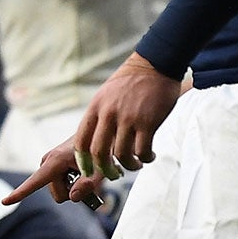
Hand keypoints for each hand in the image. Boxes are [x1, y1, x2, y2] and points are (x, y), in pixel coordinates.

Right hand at [1, 137, 108, 209]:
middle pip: (58, 194)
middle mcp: (48, 161)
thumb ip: (88, 185)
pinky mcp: (55, 166)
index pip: (35, 181)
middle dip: (74, 193)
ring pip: (61, 192)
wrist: (102, 131)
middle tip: (91, 179)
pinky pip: (62, 185)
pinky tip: (84, 172)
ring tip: (89, 173)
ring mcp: (50, 164)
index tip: (4, 201)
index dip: (20, 193)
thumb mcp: (100, 170)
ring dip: (76, 188)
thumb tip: (73, 197)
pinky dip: (75, 184)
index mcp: (55, 161)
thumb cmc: (102, 149)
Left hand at [5, 55, 179, 207]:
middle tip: (113, 175)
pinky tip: (149, 157)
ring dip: (129, 166)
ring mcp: (128, 118)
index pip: (81, 141)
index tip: (87, 171)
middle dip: (104, 170)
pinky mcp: (148, 122)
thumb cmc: (131, 81)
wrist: (155, 64)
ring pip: (122, 155)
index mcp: (95, 108)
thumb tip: (94, 139)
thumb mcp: (106, 94)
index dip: (83, 161)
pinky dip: (145, 158)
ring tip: (135, 165)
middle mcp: (108, 114)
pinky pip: (143, 150)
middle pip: (98, 153)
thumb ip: (99, 115)